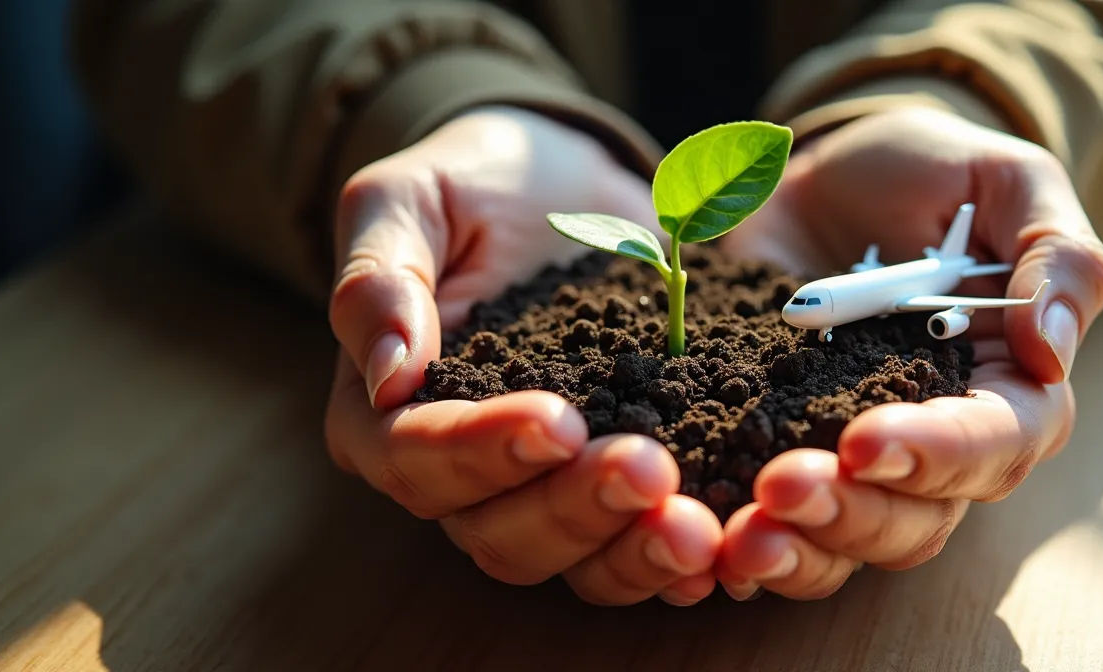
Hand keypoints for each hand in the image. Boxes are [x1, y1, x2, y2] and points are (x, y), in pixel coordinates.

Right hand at [323, 106, 722, 605]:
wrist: (564, 185)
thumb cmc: (472, 184)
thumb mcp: (408, 198)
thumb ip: (379, 276)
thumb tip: (387, 375)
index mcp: (386, 414)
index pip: (417, 458)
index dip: (485, 451)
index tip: (560, 419)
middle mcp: (457, 475)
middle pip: (499, 531)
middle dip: (576, 508)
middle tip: (649, 469)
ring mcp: (538, 492)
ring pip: (569, 561)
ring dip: (631, 551)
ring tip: (697, 527)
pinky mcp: (609, 489)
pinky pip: (632, 549)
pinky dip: (674, 559)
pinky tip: (724, 546)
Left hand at [714, 106, 1102, 599]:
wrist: (826, 176)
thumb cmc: (933, 176)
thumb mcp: (1006, 182)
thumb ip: (1055, 254)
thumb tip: (1052, 348)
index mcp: (1008, 384)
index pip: (998, 444)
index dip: (939, 454)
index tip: (865, 440)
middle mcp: (939, 440)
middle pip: (919, 516)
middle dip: (853, 512)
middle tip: (780, 489)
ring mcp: (857, 454)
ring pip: (851, 540)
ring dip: (800, 549)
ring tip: (741, 538)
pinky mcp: (785, 448)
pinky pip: (779, 524)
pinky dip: (749, 546)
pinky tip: (709, 547)